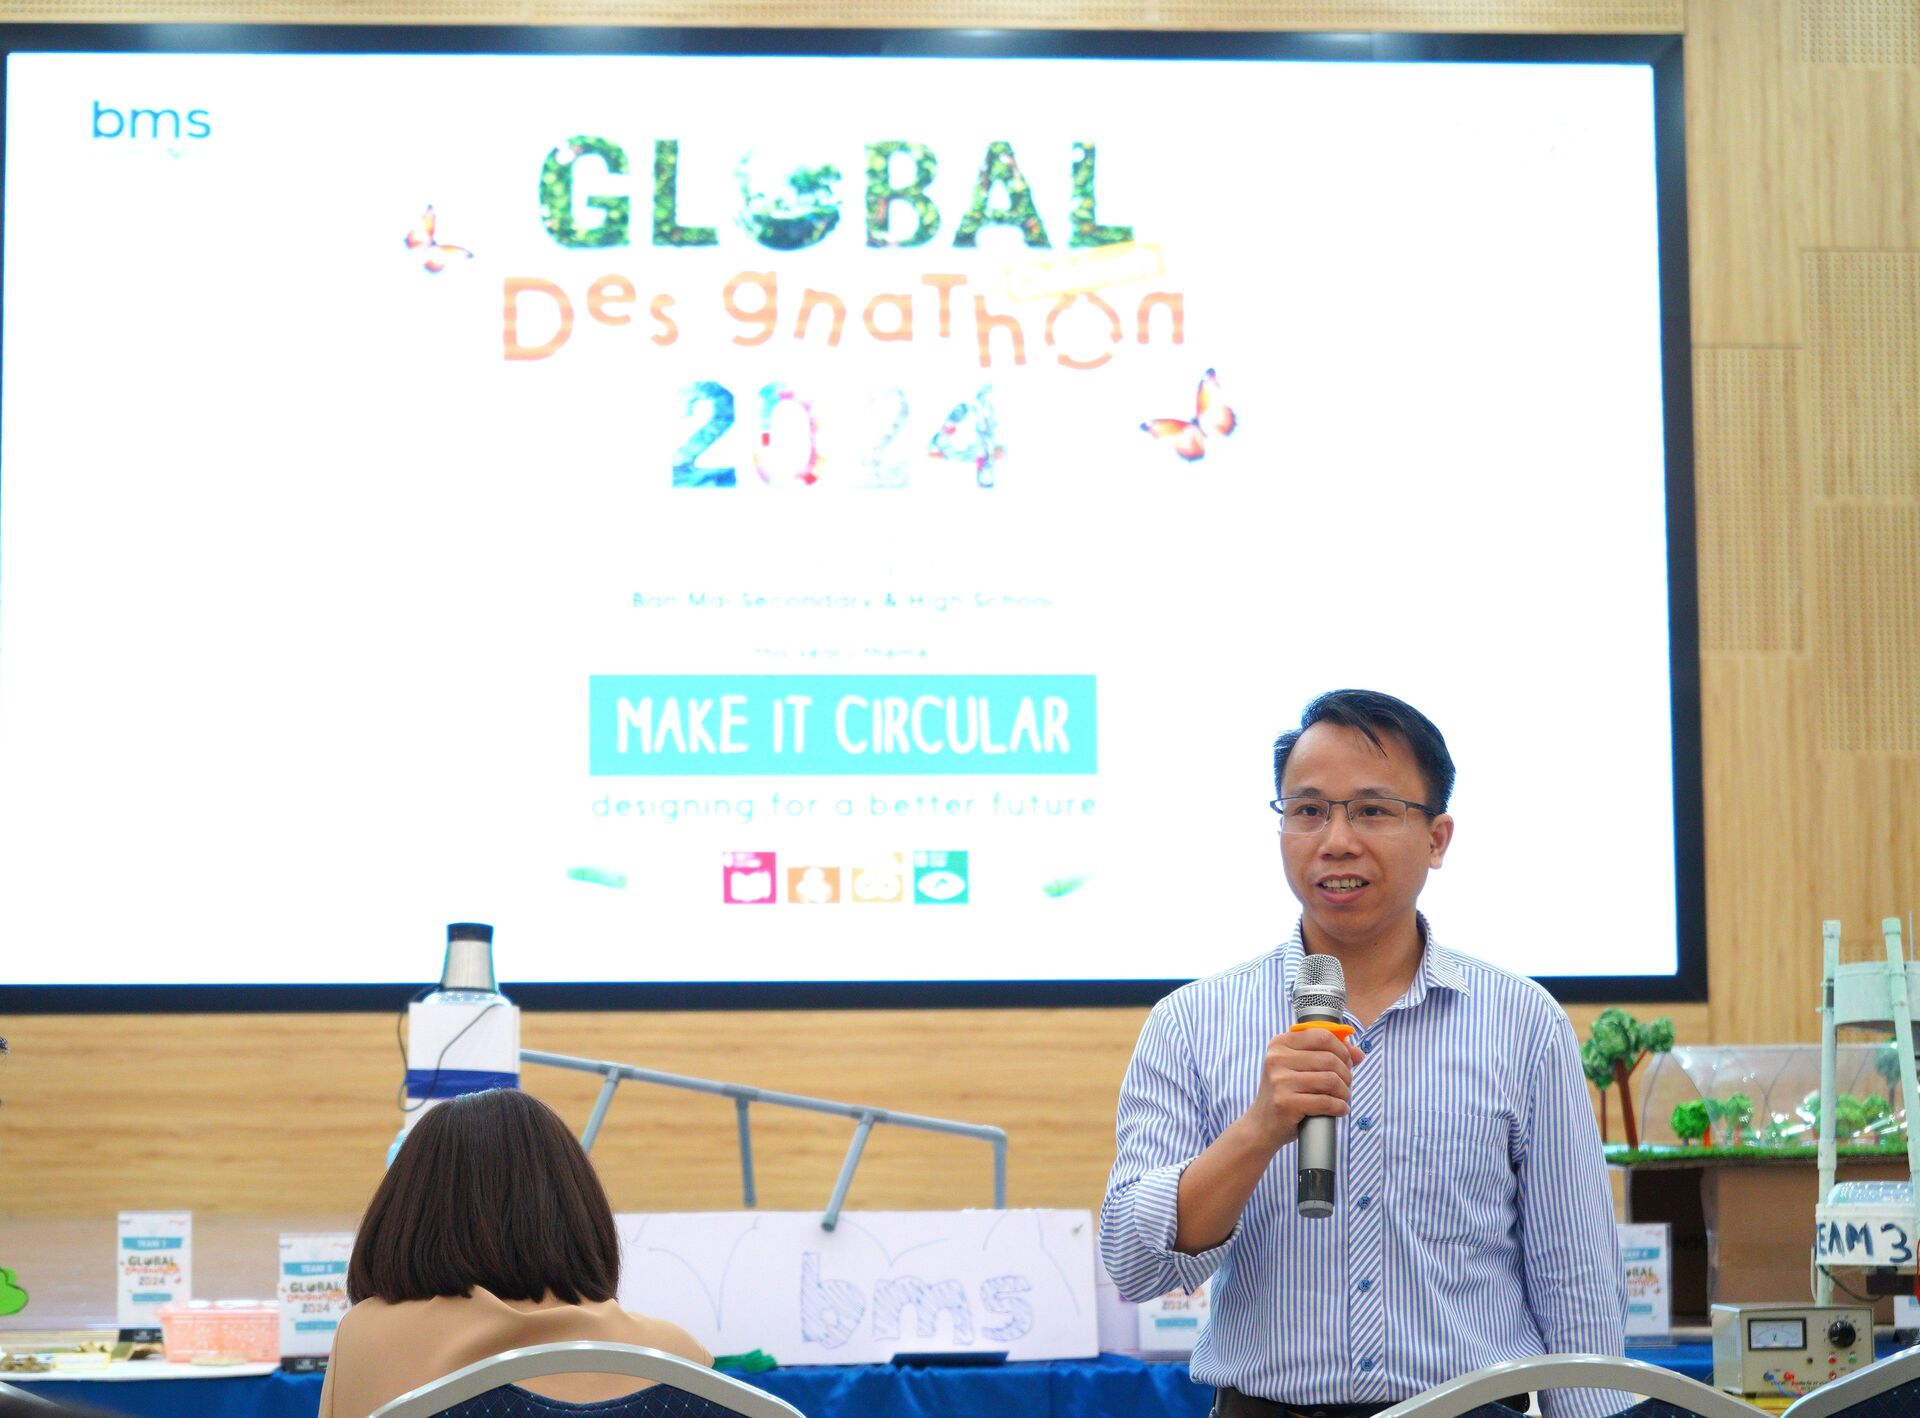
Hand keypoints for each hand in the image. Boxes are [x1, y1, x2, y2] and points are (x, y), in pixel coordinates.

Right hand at [1241, 1028, 1365, 1152]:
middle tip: (1345, 1085)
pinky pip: (1326, 1102)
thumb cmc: (1286, 1093)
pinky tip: (1339, 1109)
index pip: (1321, 1036)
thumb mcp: (1300, 1067)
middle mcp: (1277, 1058)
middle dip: (1346, 1074)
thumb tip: (1358, 1053)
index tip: (1346, 1062)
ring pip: (1330, 1080)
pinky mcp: (1286, 1103)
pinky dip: (1339, 1107)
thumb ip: (1328, 1054)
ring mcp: (1280, 1081)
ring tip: (1342, 1098)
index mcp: (1280, 1044)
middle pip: (1329, 1059)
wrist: (1262, 1124)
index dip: (1341, 1049)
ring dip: (1344, 1092)